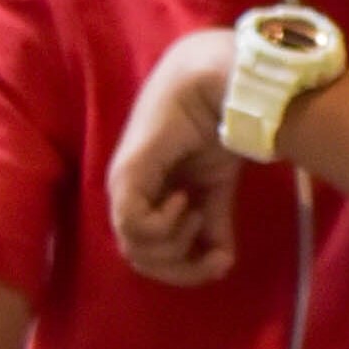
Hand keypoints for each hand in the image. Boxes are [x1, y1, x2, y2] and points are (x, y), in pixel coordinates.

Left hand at [107, 29, 244, 285]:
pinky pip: (133, 224)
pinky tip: (184, 201)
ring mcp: (126, 187)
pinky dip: (162, 225)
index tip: (222, 260)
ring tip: (197, 214)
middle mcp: (134, 196)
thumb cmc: (220, 122)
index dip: (186, 269)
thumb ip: (215, 222)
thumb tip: (222, 264)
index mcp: (154, 197)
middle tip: (212, 255)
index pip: (153, 253)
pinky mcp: (127, 174)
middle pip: (142, 259)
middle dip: (181, 268)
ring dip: (173, 246)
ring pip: (134, 249)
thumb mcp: (218, 184)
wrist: (221, 79)